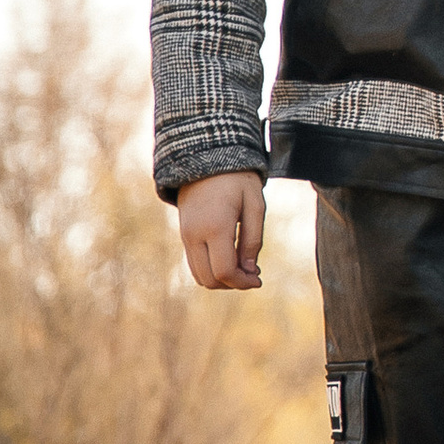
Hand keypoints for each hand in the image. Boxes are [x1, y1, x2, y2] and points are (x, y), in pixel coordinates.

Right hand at [178, 171, 265, 291]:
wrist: (205, 159)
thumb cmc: (237, 180)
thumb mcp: (255, 205)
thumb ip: (253, 239)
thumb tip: (250, 270)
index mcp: (215, 227)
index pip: (224, 271)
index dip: (242, 282)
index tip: (259, 280)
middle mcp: (195, 236)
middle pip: (210, 279)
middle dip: (233, 284)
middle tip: (253, 275)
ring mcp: (186, 236)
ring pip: (199, 276)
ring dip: (221, 280)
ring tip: (243, 267)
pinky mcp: (184, 235)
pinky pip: (195, 264)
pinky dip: (211, 270)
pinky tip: (230, 259)